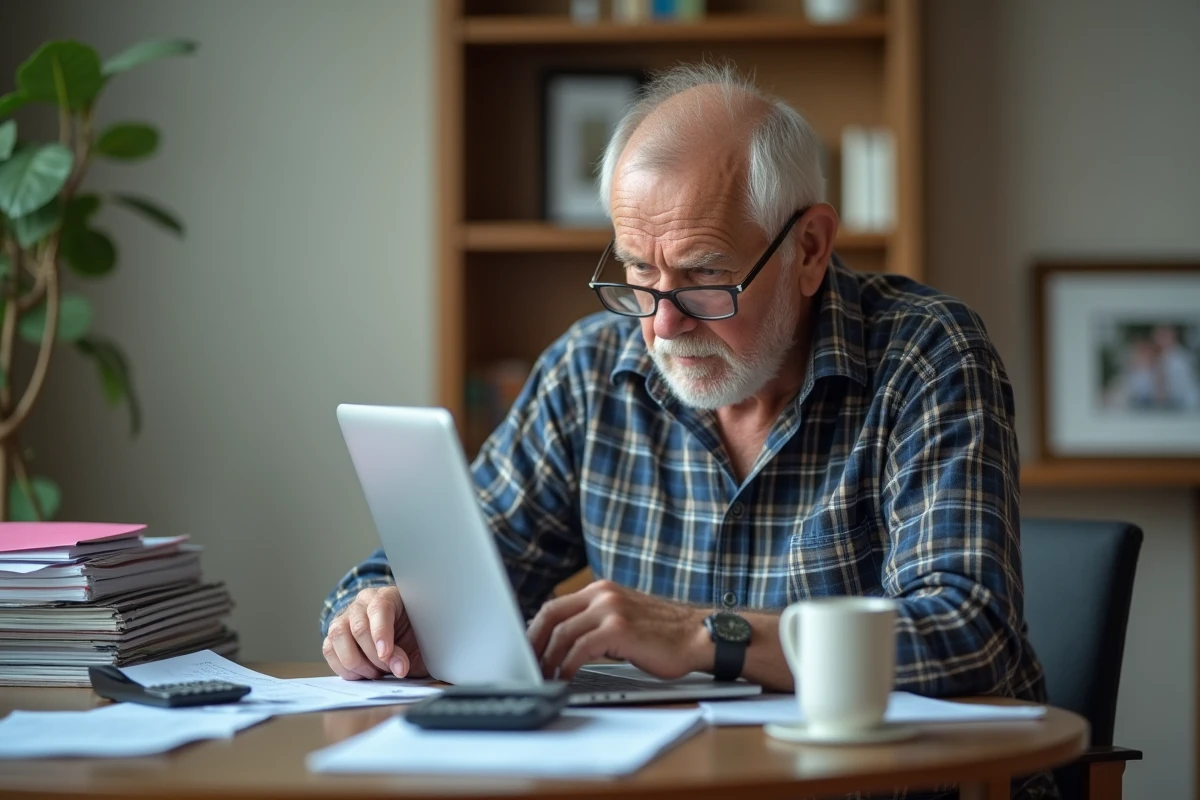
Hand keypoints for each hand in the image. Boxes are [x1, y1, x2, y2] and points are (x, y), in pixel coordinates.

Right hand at [322, 586, 427, 680]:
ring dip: (358, 663)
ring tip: (377, 673)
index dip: (381, 633)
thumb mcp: (423, 640)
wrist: (404, 638)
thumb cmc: (414, 636)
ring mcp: (345, 618)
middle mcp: (362, 603)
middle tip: (391, 669)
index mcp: (388, 595)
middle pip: (359, 628)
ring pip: (338, 638)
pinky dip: (345, 668)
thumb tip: (399, 669)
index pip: (380, 608)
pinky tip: (363, 673)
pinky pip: (329, 651)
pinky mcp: (333, 636)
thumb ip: (413, 652)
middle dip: (375, 656)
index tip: (386, 654)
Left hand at [527, 580, 708, 680]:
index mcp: (601, 590)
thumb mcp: (623, 618)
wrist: (698, 636)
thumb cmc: (663, 634)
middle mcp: (603, 594)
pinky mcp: (619, 629)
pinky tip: (565, 677)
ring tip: (544, 676)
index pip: (554, 606)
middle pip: (551, 615)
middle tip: (527, 665)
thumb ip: (595, 622)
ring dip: (548, 658)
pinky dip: (567, 665)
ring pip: (562, 633)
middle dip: (533, 643)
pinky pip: (580, 648)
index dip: (534, 630)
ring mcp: (611, 610)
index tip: (526, 650)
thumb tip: (562, 642)